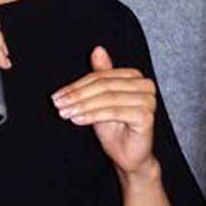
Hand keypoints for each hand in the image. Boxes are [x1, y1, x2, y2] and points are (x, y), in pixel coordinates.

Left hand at [51, 45, 156, 174]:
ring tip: (65, 113)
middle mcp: (145, 85)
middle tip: (58, 104)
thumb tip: (98, 49)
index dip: (76, 86)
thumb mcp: (100, 100)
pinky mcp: (146, 116)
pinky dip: (93, 115)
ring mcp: (148, 101)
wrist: (128, 156)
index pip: (100, 77)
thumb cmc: (115, 128)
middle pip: (103, 86)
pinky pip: (114, 112)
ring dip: (82, 106)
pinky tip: (77, 120)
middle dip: (77, 96)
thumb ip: (100, 76)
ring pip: (107, 98)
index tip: (57, 96)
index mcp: (135, 77)